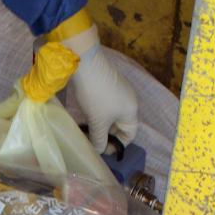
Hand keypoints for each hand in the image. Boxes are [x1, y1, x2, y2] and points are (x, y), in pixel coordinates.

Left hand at [62, 25, 137, 151]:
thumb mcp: (97, 121)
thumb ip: (99, 139)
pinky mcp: (107, 84)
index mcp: (131, 111)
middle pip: (119, 125)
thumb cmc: (96, 95)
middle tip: (90, 141)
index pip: (129, 135)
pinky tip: (83, 116)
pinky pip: (104, 105)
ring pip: (109, 115)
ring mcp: (118, 91)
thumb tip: (98, 151)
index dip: (116, 145)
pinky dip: (95, 113)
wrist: (86, 63)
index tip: (100, 149)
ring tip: (84, 130)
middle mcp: (128, 101)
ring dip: (98, 124)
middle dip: (105, 135)